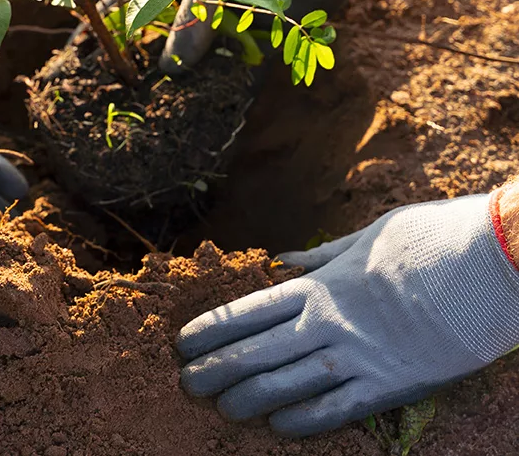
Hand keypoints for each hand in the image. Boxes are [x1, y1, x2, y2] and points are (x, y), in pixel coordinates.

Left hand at [177, 194, 518, 436]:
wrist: (484, 267)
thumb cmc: (426, 242)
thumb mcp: (366, 237)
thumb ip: (321, 256)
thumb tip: (283, 261)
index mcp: (322, 284)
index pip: (251, 310)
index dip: (213, 328)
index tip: (184, 341)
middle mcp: (330, 323)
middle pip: (257, 351)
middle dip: (217, 368)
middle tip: (186, 383)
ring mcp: (358, 357)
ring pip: (287, 385)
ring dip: (249, 399)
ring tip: (220, 408)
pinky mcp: (390, 385)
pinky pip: (337, 410)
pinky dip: (303, 421)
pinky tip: (277, 430)